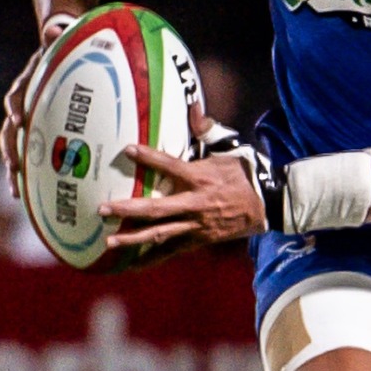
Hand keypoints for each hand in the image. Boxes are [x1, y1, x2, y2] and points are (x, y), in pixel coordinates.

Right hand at [0, 16, 79, 198]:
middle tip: (13, 170)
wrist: (62, 46)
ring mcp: (29, 119)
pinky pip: (33, 153)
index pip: (16, 96)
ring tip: (16, 192)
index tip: (17, 120)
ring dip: (14, 170)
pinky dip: (33, 173)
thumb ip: (56, 32)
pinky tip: (37, 194)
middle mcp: (23, 103)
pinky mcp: (39, 131)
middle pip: (9, 131)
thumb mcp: (62, 35)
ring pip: (15, 148)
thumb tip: (53, 27)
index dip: (14, 108)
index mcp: (28, 82)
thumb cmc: (65, 43)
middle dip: (9, 151)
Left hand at [105, 111, 266, 254]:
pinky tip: (130, 265)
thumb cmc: (244, 173)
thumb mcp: (229, 148)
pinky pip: (171, 251)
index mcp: (200, 177)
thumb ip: (207, 128)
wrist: (267, 203)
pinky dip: (151, 259)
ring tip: (109, 241)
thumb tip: (193, 105)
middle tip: (103, 208)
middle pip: (156, 209)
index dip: (149, 157)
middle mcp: (195, 203)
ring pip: (160, 234)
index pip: (169, 165)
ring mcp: (196, 225)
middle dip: (128, 210)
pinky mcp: (198, 240)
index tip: (128, 150)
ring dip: (133, 238)